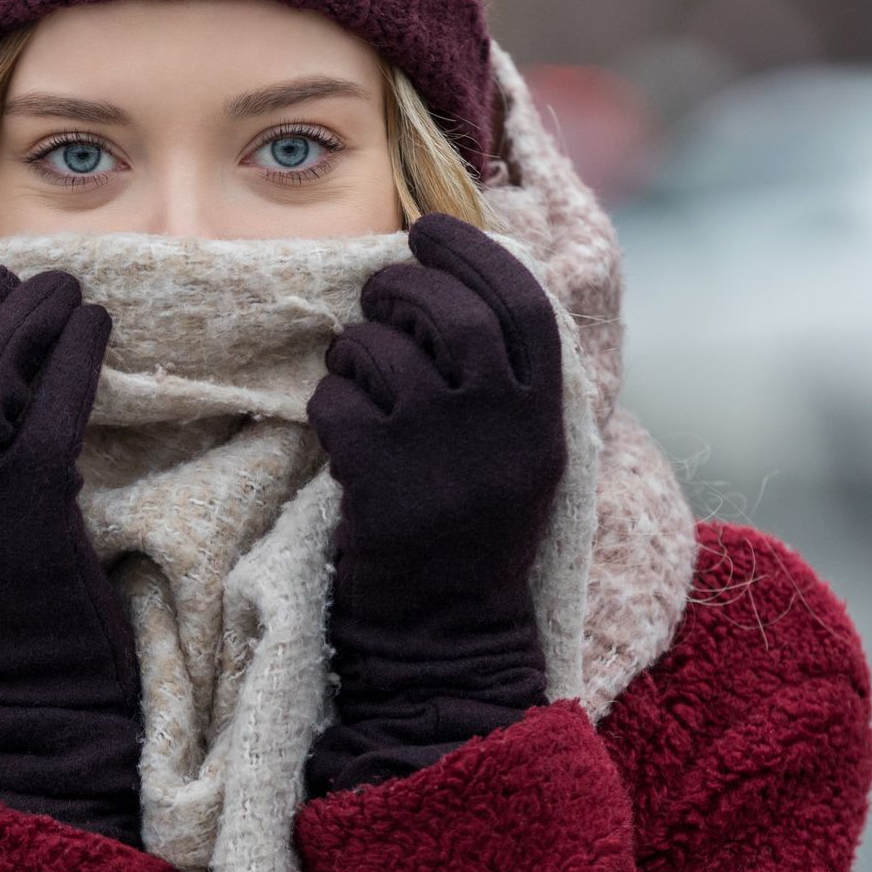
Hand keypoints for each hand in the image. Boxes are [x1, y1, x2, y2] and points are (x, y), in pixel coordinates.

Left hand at [304, 213, 566, 784]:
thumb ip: (504, 385)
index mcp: (545, 419)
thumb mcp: (518, 459)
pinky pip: (336, 403)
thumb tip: (458, 289)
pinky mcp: (380, 481)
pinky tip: (336, 427)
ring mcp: (440, 453)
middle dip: (403, 288)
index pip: (522, 305)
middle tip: (379, 294)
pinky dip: (327, 403)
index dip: (475, 254)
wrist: (444, 641)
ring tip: (353, 367)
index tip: (433, 230)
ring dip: (354, 348)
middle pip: (451, 314)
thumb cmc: (470, 541)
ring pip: (383, 353)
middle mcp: (501, 427)